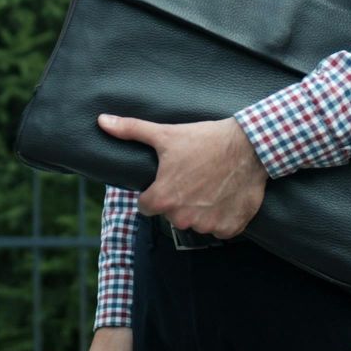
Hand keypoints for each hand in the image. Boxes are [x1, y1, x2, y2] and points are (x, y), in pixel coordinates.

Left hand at [99, 114, 267, 238]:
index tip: (168, 179)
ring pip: (195, 223)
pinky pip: (219, 229)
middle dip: (178, 200)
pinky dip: (221, 217)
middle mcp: (183, 218)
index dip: (154, 192)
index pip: (146, 206)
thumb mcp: (165, 134)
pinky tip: (224, 196)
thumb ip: (130, 130)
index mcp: (163, 199)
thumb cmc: (204, 140)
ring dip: (200, 210)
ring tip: (210, 184)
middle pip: (171, 215)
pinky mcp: (230, 228)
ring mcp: (208, 225)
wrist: (249, 146)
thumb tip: (102, 121)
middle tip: (192, 178)